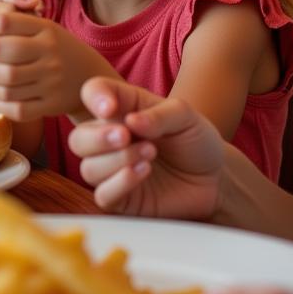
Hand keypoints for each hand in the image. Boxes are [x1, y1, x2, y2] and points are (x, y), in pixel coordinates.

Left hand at [0, 10, 107, 120]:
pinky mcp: (51, 105)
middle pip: (5, 52)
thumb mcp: (45, 27)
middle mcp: (51, 54)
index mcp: (47, 29)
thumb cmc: (55, 49)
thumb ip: (16, 22)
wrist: (90, 76)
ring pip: (8, 83)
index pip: (7, 21)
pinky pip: (18, 108)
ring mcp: (52, 81)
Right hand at [67, 76, 222, 217]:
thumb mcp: (185, 116)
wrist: (215, 178)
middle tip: (125, 135)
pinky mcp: (121, 199)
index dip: (93, 98)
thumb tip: (132, 122)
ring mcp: (112, 170)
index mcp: (121, 108)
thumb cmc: (195, 140)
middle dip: (97, 138)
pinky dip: (119, 183)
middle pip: (77, 139)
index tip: (109, 108)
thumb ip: (160, 115)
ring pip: (87, 168)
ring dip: (117, 160)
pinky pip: (103, 195)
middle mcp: (109, 138)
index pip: (92, 94)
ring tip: (149, 153)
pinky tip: (143, 172)